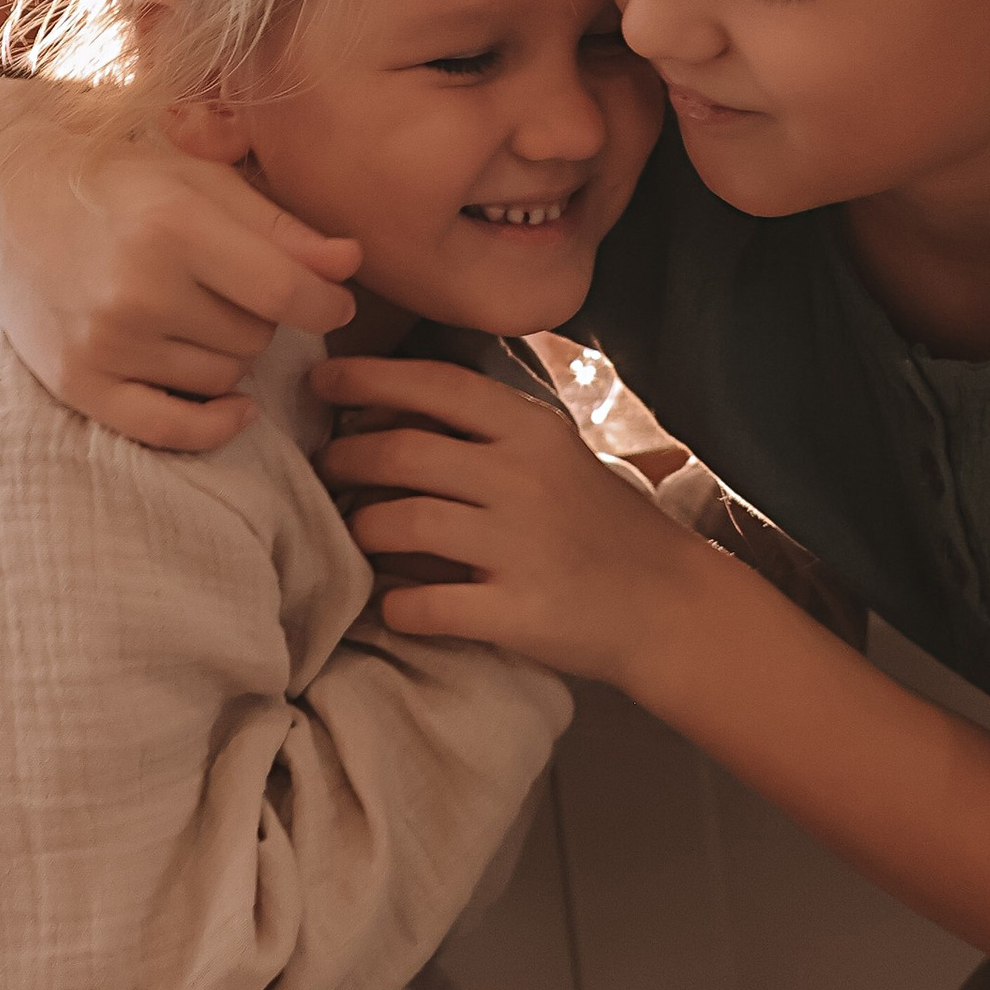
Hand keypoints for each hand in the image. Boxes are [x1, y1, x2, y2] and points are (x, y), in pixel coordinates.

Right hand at [0, 80, 360, 449]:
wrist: (9, 205)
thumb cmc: (122, 185)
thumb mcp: (202, 183)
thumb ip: (280, 227)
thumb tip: (351, 265)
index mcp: (171, 225)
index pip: (282, 290)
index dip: (326, 302)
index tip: (335, 300)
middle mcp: (135, 288)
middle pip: (256, 337)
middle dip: (260, 315)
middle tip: (225, 282)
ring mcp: (103, 342)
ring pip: (224, 379)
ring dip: (228, 354)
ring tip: (193, 310)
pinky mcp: (78, 383)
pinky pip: (172, 429)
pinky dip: (214, 423)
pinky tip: (236, 407)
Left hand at [316, 359, 710, 684]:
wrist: (669, 605)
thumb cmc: (601, 522)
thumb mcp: (556, 451)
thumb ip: (488, 428)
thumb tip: (389, 406)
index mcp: (532, 430)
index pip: (436, 384)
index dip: (368, 377)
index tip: (321, 381)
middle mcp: (523, 478)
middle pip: (401, 452)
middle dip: (344, 458)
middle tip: (325, 468)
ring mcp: (520, 546)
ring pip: (400, 523)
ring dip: (361, 528)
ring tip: (355, 533)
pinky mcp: (518, 612)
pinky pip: (425, 605)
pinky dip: (394, 605)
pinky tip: (391, 604)